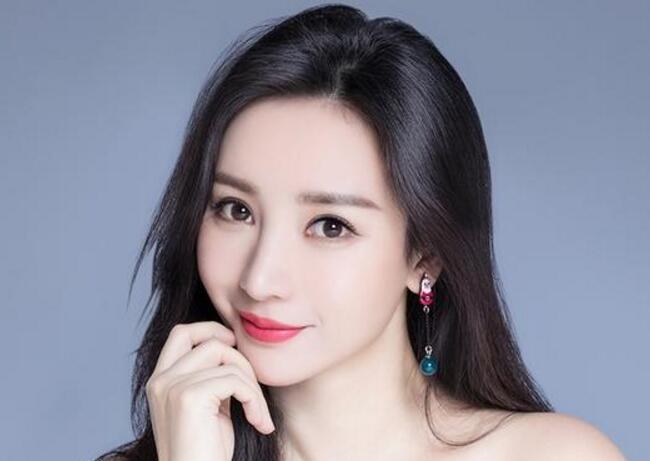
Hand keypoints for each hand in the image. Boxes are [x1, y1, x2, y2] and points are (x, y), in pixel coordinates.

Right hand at [145, 321, 274, 460]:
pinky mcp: (189, 397)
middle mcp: (160, 380)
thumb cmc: (206, 452)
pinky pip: (236, 381)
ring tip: (258, 415)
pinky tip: (259, 423)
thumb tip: (232, 348)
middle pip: (208, 340)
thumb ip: (211, 377)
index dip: (211, 330)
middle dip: (239, 356)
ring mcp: (172, 386)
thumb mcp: (208, 407)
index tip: (235, 346)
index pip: (182, 333)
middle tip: (253, 383)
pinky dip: (256, 400)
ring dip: (253, 386)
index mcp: (160, 381)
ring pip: (227, 358)